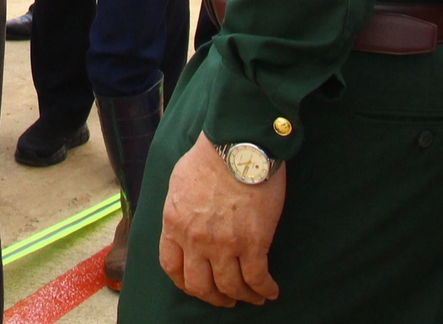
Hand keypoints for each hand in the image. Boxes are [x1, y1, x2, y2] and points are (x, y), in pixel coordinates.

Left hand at [159, 132, 285, 306]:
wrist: (238, 144)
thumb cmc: (209, 156)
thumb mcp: (178, 183)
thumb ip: (179, 210)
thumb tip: (183, 223)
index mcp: (174, 223)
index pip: (171, 267)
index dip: (184, 282)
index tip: (196, 285)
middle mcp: (195, 239)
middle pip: (199, 285)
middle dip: (213, 297)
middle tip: (225, 299)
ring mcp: (224, 244)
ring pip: (231, 287)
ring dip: (242, 297)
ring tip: (253, 297)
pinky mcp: (253, 243)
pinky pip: (258, 279)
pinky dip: (265, 290)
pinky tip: (271, 291)